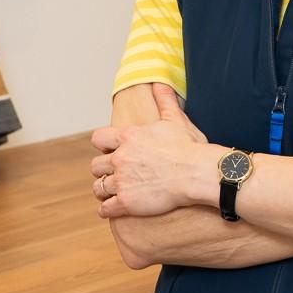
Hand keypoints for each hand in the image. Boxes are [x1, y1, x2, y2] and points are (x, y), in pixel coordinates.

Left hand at [91, 84, 211, 218]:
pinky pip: (105, 209)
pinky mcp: (126, 202)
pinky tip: (114, 208)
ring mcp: (122, 181)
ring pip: (98, 188)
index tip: (112, 151)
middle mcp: (120, 158)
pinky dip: (107, 209)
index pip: (98, 139)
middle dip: (103, 170)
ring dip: (104, 190)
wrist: (196, 173)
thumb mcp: (175, 119)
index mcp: (128, 137)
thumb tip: (161, 83)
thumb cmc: (188, 147)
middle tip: (115, 174)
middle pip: (96, 166)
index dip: (104, 146)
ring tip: (113, 193)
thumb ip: (164, 100)